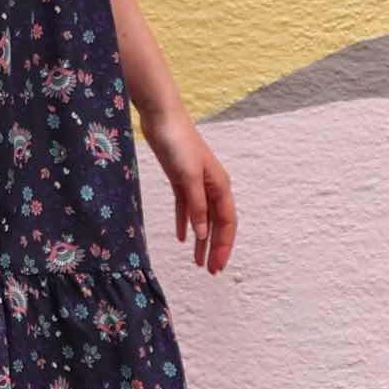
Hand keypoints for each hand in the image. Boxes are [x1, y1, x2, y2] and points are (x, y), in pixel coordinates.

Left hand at [136, 105, 236, 274]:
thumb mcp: (188, 177)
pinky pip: (186, 207)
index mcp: (220, 186)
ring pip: (202, 218)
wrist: (161, 117)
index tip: (218, 266)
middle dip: (216, 247)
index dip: (224, 245)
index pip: (227, 222)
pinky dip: (185, 223)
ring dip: (201, 239)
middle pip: (217, 223)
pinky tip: (181, 237)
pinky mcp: (180, 179)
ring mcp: (196, 183)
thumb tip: (204, 233)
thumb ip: (197, 206)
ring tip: (197, 261)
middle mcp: (211, 187)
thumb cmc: (178, 143)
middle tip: (211, 271)